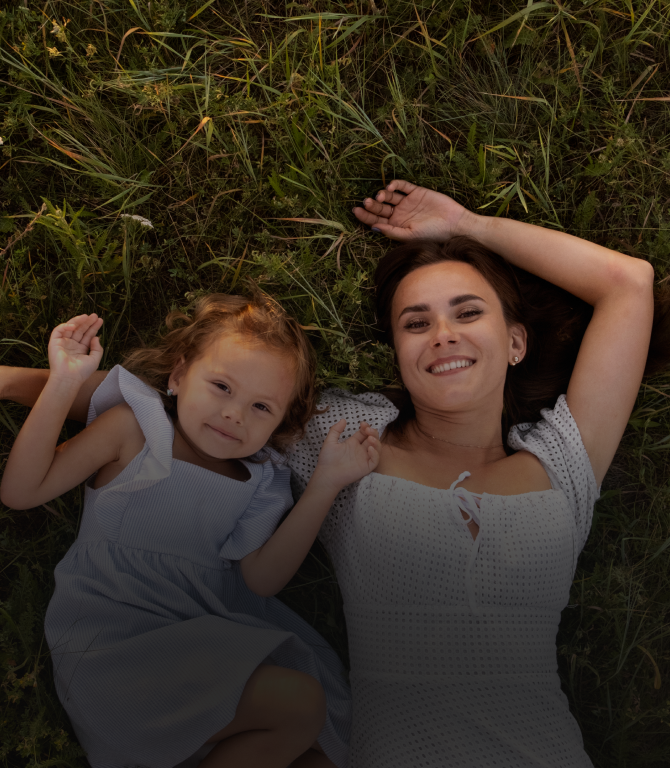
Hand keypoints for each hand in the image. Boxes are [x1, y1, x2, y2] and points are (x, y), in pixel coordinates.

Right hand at [48, 314, 103, 384]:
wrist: (69, 378)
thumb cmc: (82, 371)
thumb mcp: (94, 359)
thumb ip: (97, 348)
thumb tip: (96, 337)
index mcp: (81, 349)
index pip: (88, 335)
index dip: (93, 328)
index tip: (100, 320)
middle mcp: (72, 345)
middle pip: (80, 330)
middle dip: (87, 322)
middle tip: (94, 315)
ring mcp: (63, 343)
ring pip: (70, 328)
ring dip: (78, 321)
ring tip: (87, 317)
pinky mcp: (54, 342)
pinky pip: (58, 330)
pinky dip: (65, 326)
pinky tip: (74, 326)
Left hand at [312, 420, 379, 493]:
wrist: (327, 474)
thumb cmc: (327, 459)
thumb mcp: (330, 441)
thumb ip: (335, 430)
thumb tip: (343, 420)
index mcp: (353, 443)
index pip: (364, 433)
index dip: (366, 427)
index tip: (363, 424)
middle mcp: (360, 450)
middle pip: (372, 438)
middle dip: (373, 432)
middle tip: (368, 430)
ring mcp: (364, 458)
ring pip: (376, 448)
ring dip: (376, 442)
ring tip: (370, 439)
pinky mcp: (366, 467)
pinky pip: (375, 460)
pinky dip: (375, 454)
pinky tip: (370, 448)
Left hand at [353, 179, 472, 241]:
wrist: (454, 224)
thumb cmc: (432, 234)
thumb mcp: (409, 235)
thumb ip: (391, 231)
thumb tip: (373, 227)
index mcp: (395, 226)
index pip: (376, 220)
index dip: (365, 215)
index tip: (356, 210)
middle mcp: (399, 214)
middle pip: (380, 207)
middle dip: (371, 205)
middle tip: (366, 202)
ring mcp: (407, 202)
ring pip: (389, 196)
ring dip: (382, 194)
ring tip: (380, 196)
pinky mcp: (416, 192)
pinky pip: (402, 186)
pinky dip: (395, 185)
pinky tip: (390, 187)